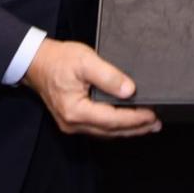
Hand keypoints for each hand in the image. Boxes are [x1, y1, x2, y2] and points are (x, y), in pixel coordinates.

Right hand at [22, 38, 160, 137]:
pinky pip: (99, 128)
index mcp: (76, 110)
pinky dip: (115, 126)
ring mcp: (72, 124)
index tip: (153, 113)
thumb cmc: (59, 60)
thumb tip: (130, 91)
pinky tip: (127, 122)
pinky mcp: (73, 120)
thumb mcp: (86, 61)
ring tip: (148, 125)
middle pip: (111, 131)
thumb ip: (109, 76)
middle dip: (136, 128)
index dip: (135, 118)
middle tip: (157, 123)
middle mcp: (73, 123)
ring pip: (106, 132)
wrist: (37, 62)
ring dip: (127, 129)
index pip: (112, 120)